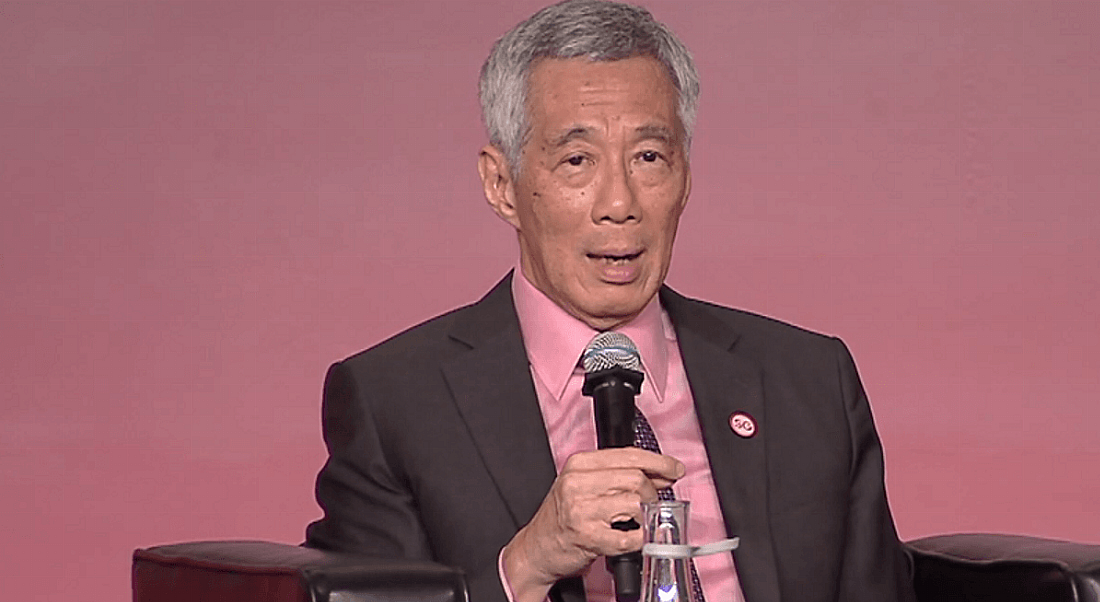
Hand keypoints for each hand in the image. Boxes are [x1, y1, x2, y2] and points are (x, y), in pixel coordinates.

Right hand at [501, 447, 684, 601]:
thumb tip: (660, 474)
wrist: (537, 548)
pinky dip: (640, 538)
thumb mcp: (584, 485)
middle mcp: (578, 483)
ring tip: (638, 521)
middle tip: (652, 502)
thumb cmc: (562, 516)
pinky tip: (635, 537)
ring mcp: (582, 510)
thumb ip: (618, 475)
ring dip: (645, 515)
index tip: (674, 468)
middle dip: (652, 492)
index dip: (658, 462)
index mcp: (579, 465)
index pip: (628, 455)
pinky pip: (630, 536)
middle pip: (635, 478)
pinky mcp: (588, 537)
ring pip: (635, 503)